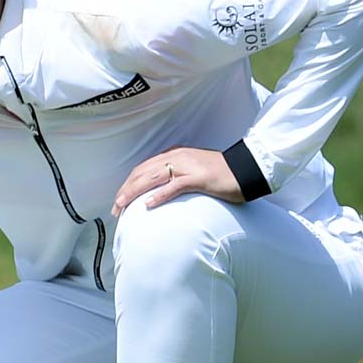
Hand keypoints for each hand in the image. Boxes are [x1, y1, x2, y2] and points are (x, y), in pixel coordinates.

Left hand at [110, 146, 244, 216]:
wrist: (247, 168)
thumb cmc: (221, 174)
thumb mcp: (193, 171)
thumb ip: (176, 177)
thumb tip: (159, 192)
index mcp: (175, 154)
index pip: (143, 168)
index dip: (128, 184)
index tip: (118, 201)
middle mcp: (178, 157)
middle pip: (143, 172)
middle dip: (126, 190)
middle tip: (115, 208)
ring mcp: (188, 166)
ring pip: (153, 177)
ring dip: (135, 192)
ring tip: (123, 205)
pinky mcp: (200, 177)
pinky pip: (175, 185)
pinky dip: (159, 195)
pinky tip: (148, 205)